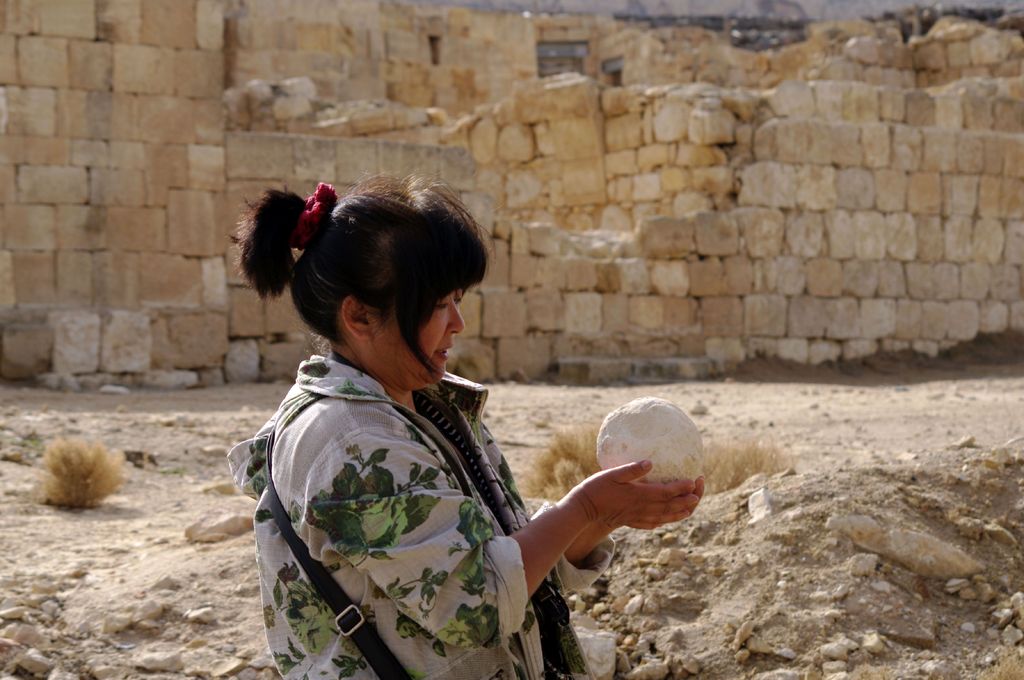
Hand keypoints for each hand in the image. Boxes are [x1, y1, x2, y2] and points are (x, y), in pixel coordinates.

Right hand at [563, 461, 703, 531]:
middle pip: (673, 506)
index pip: (668, 492)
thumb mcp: (612, 474)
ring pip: (667, 517)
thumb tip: (650, 462)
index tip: (694, 480)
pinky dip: (667, 520)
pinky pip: (656, 523)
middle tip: (699, 489)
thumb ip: (632, 469)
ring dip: (682, 511)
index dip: (683, 487)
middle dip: (689, 499)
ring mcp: (639, 517)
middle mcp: (643, 508)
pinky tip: (670, 518)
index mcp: (640, 495)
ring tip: (693, 505)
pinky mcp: (633, 521)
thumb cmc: (596, 489)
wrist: (584, 511)